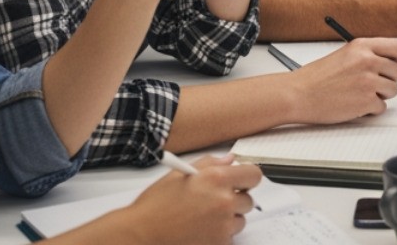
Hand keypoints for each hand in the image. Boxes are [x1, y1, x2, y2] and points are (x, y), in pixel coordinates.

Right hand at [119, 155, 261, 244]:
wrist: (142, 234)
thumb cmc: (156, 205)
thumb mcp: (180, 174)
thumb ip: (210, 163)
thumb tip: (230, 160)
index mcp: (216, 178)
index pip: (253, 175)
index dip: (247, 177)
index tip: (241, 181)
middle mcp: (224, 201)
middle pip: (248, 200)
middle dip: (235, 199)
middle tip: (214, 201)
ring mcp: (223, 225)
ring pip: (240, 220)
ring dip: (228, 219)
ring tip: (203, 217)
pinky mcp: (220, 243)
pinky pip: (229, 237)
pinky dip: (219, 234)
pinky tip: (200, 229)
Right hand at [287, 38, 396, 124]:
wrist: (298, 94)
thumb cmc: (316, 77)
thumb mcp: (344, 54)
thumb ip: (367, 55)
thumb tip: (389, 62)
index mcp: (362, 46)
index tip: (394, 66)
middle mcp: (367, 60)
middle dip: (389, 80)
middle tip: (375, 85)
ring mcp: (368, 81)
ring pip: (393, 90)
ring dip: (381, 95)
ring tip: (362, 95)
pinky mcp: (366, 101)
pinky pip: (382, 107)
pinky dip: (371, 109)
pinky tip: (355, 104)